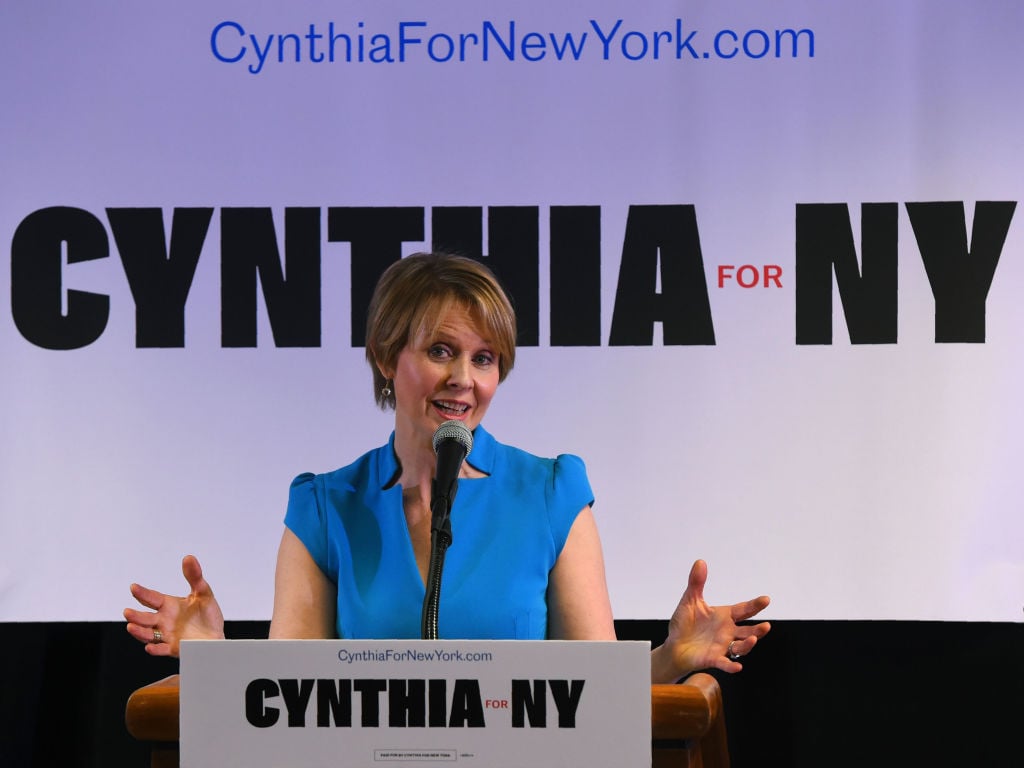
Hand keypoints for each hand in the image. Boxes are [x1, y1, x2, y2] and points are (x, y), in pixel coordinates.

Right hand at [124, 555, 224, 656]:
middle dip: (135, 616)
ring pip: (148, 634)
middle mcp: (164, 620)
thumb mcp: (203, 593)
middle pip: (145, 618)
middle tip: (127, 612)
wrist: (216, 636)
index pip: (152, 598)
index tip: (133, 587)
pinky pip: (161, 649)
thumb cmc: (207, 615)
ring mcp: (167, 635)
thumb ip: (195, 576)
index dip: (142, 593)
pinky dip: (155, 649)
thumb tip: (188, 557)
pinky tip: (149, 647)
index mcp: (168, 605)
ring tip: (130, 627)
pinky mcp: (173, 648)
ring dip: (139, 632)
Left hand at [653, 559, 770, 682]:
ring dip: (748, 644)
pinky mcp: (713, 659)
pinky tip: (737, 667)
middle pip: (748, 631)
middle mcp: (727, 632)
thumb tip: (700, 561)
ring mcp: (722, 646)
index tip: (766, 599)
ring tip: (753, 639)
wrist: (673, 645)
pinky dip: (731, 666)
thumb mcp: (690, 600)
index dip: (755, 605)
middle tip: (766, 625)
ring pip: (741, 647)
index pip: (743, 609)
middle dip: (758, 630)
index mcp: (724, 616)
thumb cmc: (684, 623)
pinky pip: (725, 663)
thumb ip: (696, 583)